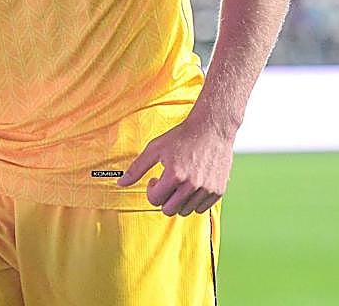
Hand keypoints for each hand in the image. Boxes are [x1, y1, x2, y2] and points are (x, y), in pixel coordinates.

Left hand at [117, 117, 233, 216]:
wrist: (212, 127)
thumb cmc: (182, 135)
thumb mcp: (156, 148)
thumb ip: (137, 168)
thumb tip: (120, 183)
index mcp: (175, 175)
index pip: (155, 200)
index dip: (152, 190)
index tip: (157, 179)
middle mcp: (192, 185)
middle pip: (169, 210)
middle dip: (165, 198)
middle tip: (168, 182)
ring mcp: (207, 189)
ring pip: (186, 211)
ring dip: (180, 200)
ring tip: (181, 182)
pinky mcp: (218, 190)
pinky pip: (202, 209)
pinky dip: (195, 200)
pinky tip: (194, 184)